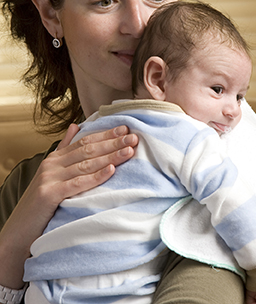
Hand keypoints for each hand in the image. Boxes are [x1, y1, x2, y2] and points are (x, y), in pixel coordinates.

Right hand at [0, 124, 137, 288]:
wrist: (18, 232)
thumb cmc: (40, 205)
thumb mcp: (52, 173)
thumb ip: (64, 149)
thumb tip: (75, 126)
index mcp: (55, 158)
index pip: (84, 141)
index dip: (106, 134)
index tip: (126, 129)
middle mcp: (53, 165)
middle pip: (88, 150)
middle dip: (113, 142)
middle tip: (134, 137)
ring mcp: (50, 178)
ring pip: (86, 164)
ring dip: (110, 156)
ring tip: (129, 150)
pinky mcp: (49, 194)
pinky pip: (77, 184)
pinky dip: (96, 176)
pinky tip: (112, 170)